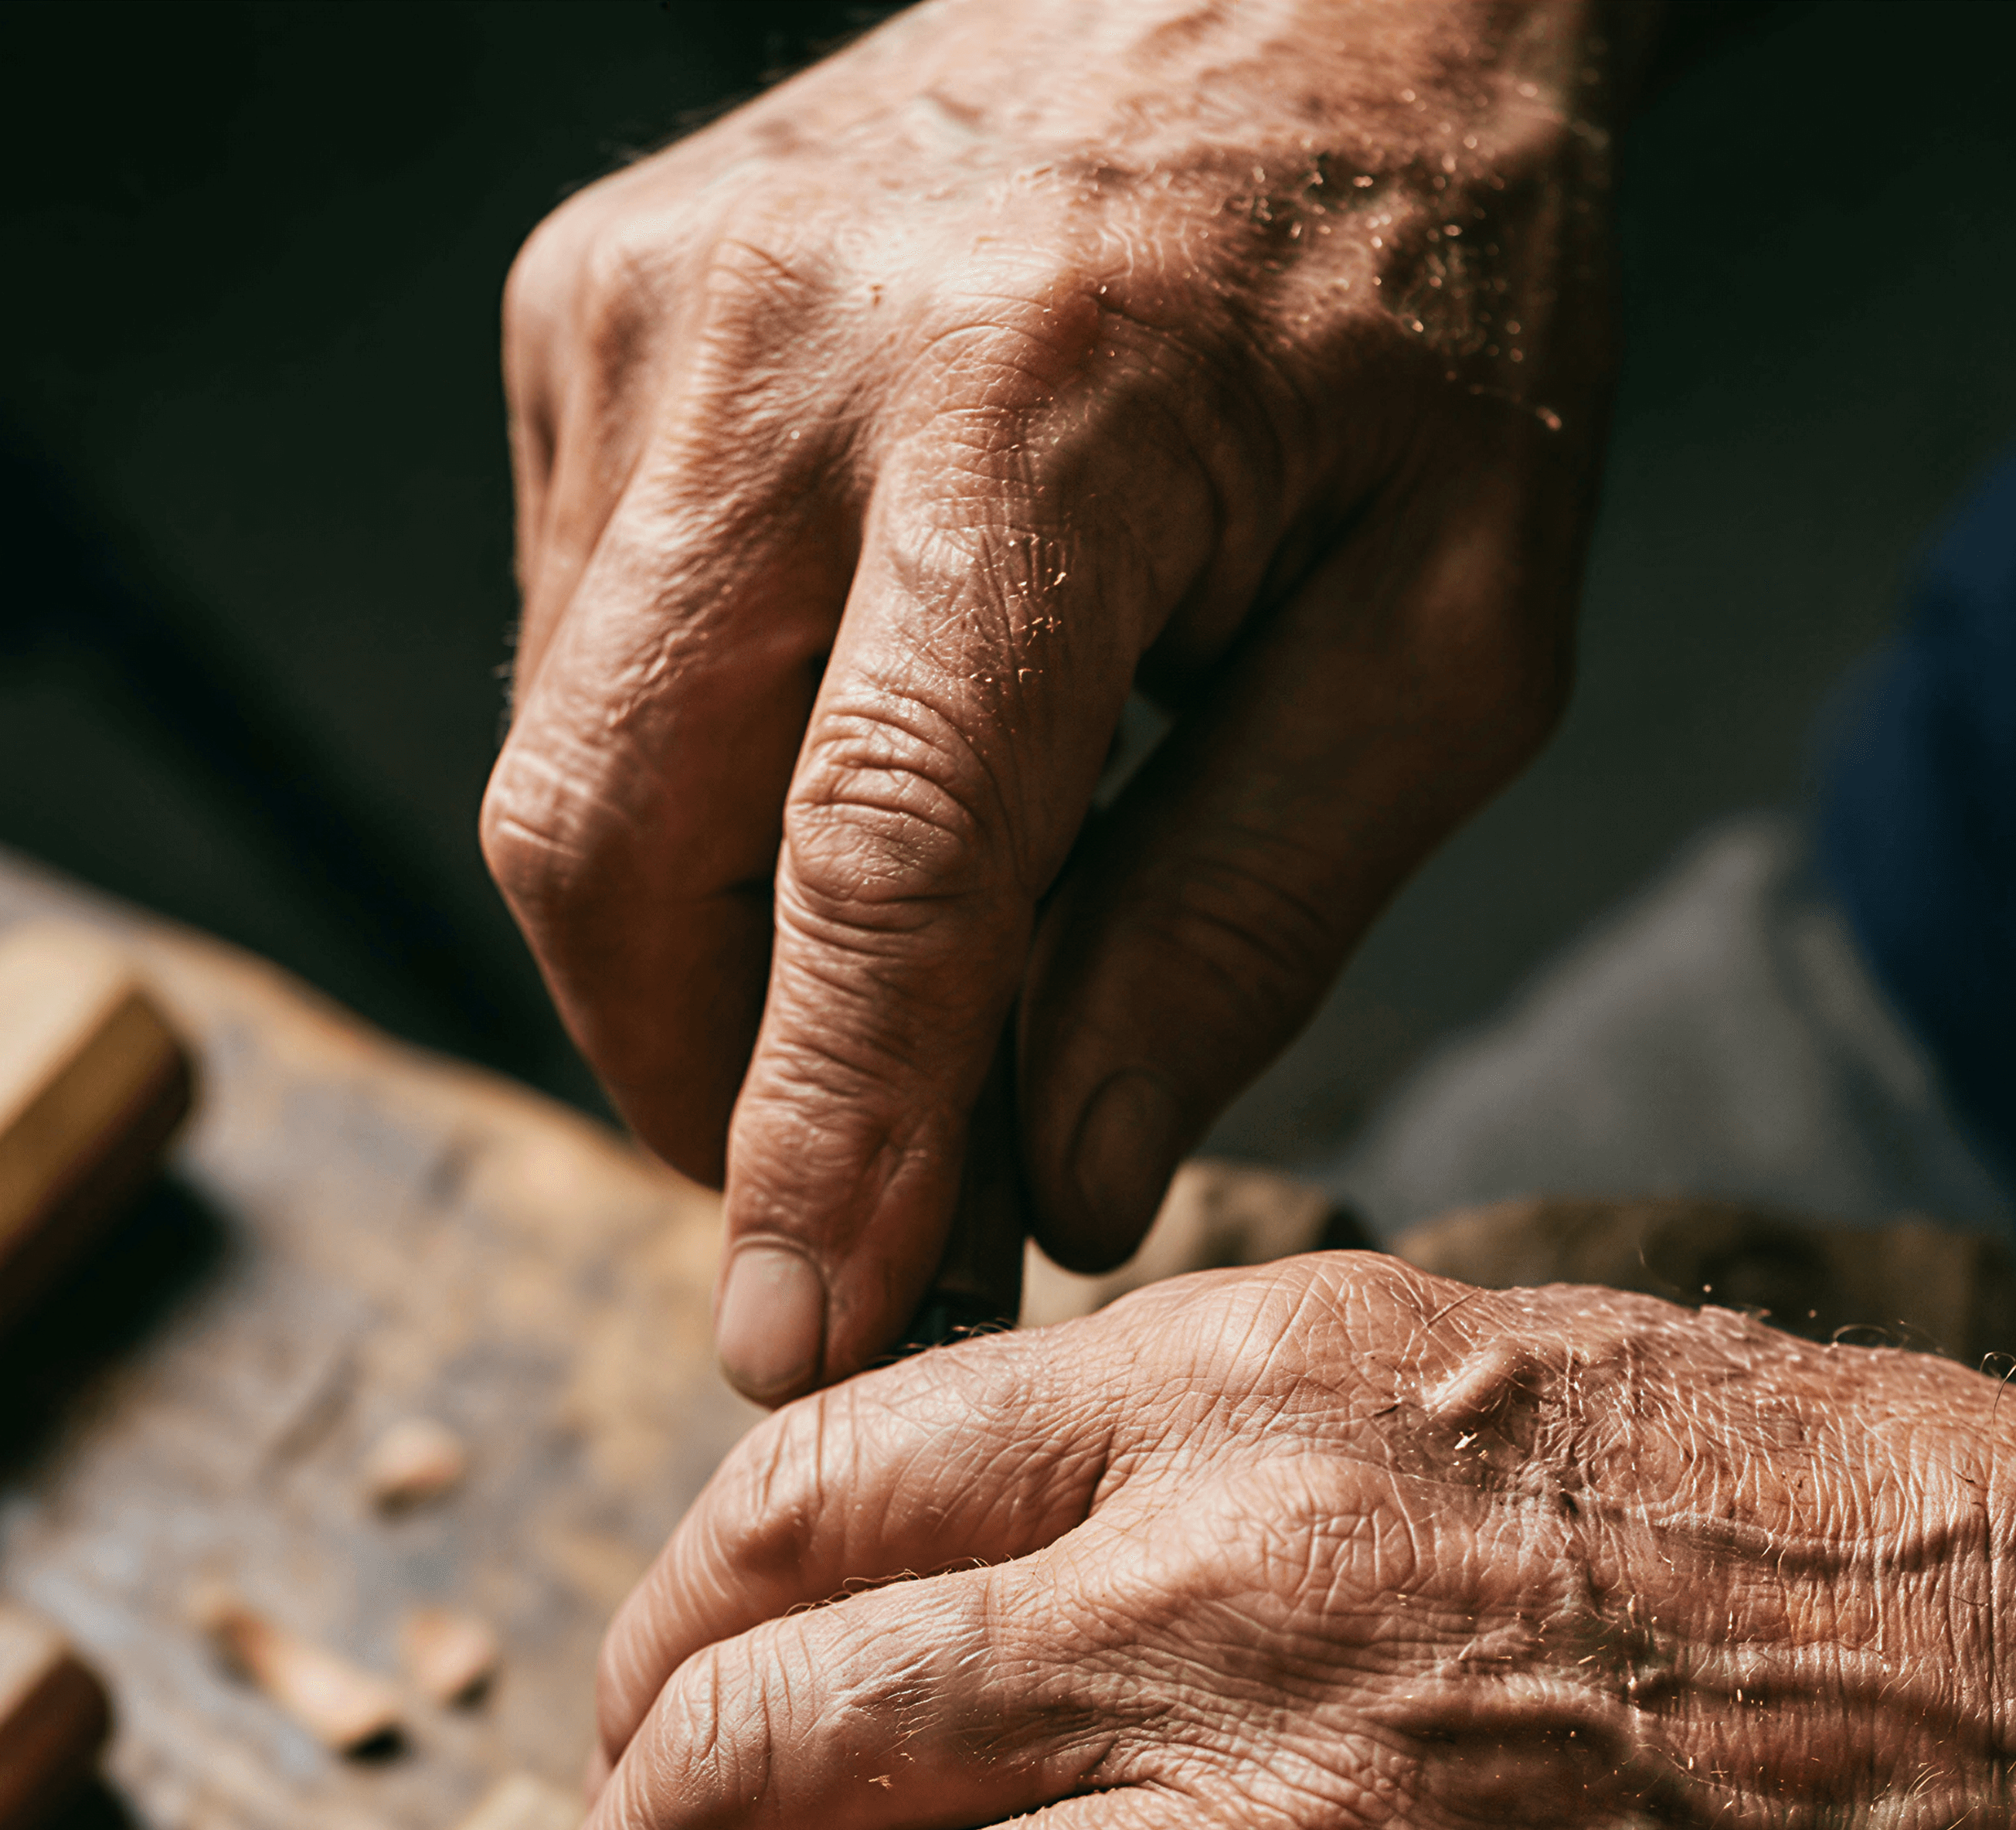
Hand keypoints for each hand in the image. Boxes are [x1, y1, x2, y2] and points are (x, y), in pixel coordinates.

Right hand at [481, 0, 1624, 1398]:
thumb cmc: (1419, 301)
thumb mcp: (1454, 635)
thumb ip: (1254, 923)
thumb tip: (1056, 1180)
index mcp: (1042, 417)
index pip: (876, 863)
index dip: (823, 1137)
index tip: (794, 1342)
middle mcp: (788, 348)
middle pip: (617, 847)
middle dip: (711, 1091)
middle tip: (858, 1205)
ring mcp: (649, 313)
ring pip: (561, 780)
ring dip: (696, 964)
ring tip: (891, 981)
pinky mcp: (583, 309)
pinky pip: (568, 656)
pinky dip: (681, 801)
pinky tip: (837, 765)